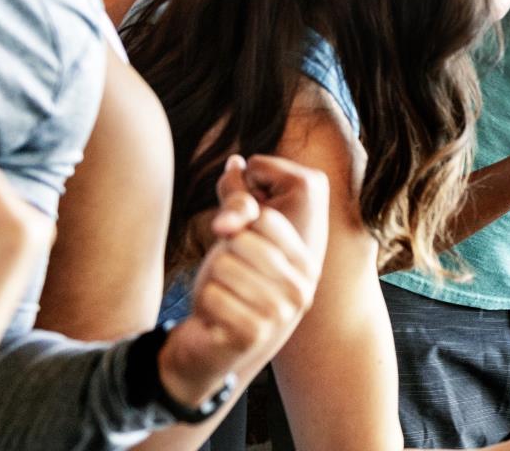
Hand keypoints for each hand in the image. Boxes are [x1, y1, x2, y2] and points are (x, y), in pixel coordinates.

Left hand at [159, 155, 326, 404]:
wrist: (213, 349)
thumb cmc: (228, 287)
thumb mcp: (236, 241)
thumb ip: (239, 202)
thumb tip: (234, 160)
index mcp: (306, 260)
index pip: (264, 217)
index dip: (236, 222)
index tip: (233, 244)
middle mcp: (301, 286)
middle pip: (241, 238)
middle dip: (222, 253)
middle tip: (226, 277)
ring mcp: (280, 313)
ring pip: (223, 265)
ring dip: (211, 279)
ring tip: (222, 296)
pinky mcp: (253, 334)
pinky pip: (212, 295)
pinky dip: (203, 303)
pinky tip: (214, 317)